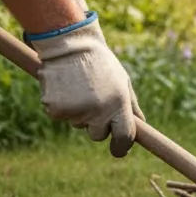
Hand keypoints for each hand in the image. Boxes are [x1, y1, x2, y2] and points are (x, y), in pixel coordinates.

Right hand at [29, 12, 144, 156]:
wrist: (70, 45)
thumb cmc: (101, 64)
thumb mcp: (123, 82)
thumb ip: (131, 107)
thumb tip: (141, 127)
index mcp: (118, 104)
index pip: (123, 137)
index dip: (121, 147)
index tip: (119, 150)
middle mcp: (98, 111)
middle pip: (98, 135)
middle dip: (97, 125)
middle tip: (94, 101)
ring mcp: (75, 111)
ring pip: (78, 124)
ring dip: (79, 112)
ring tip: (79, 88)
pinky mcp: (55, 109)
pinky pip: (61, 116)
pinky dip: (62, 107)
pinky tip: (64, 88)